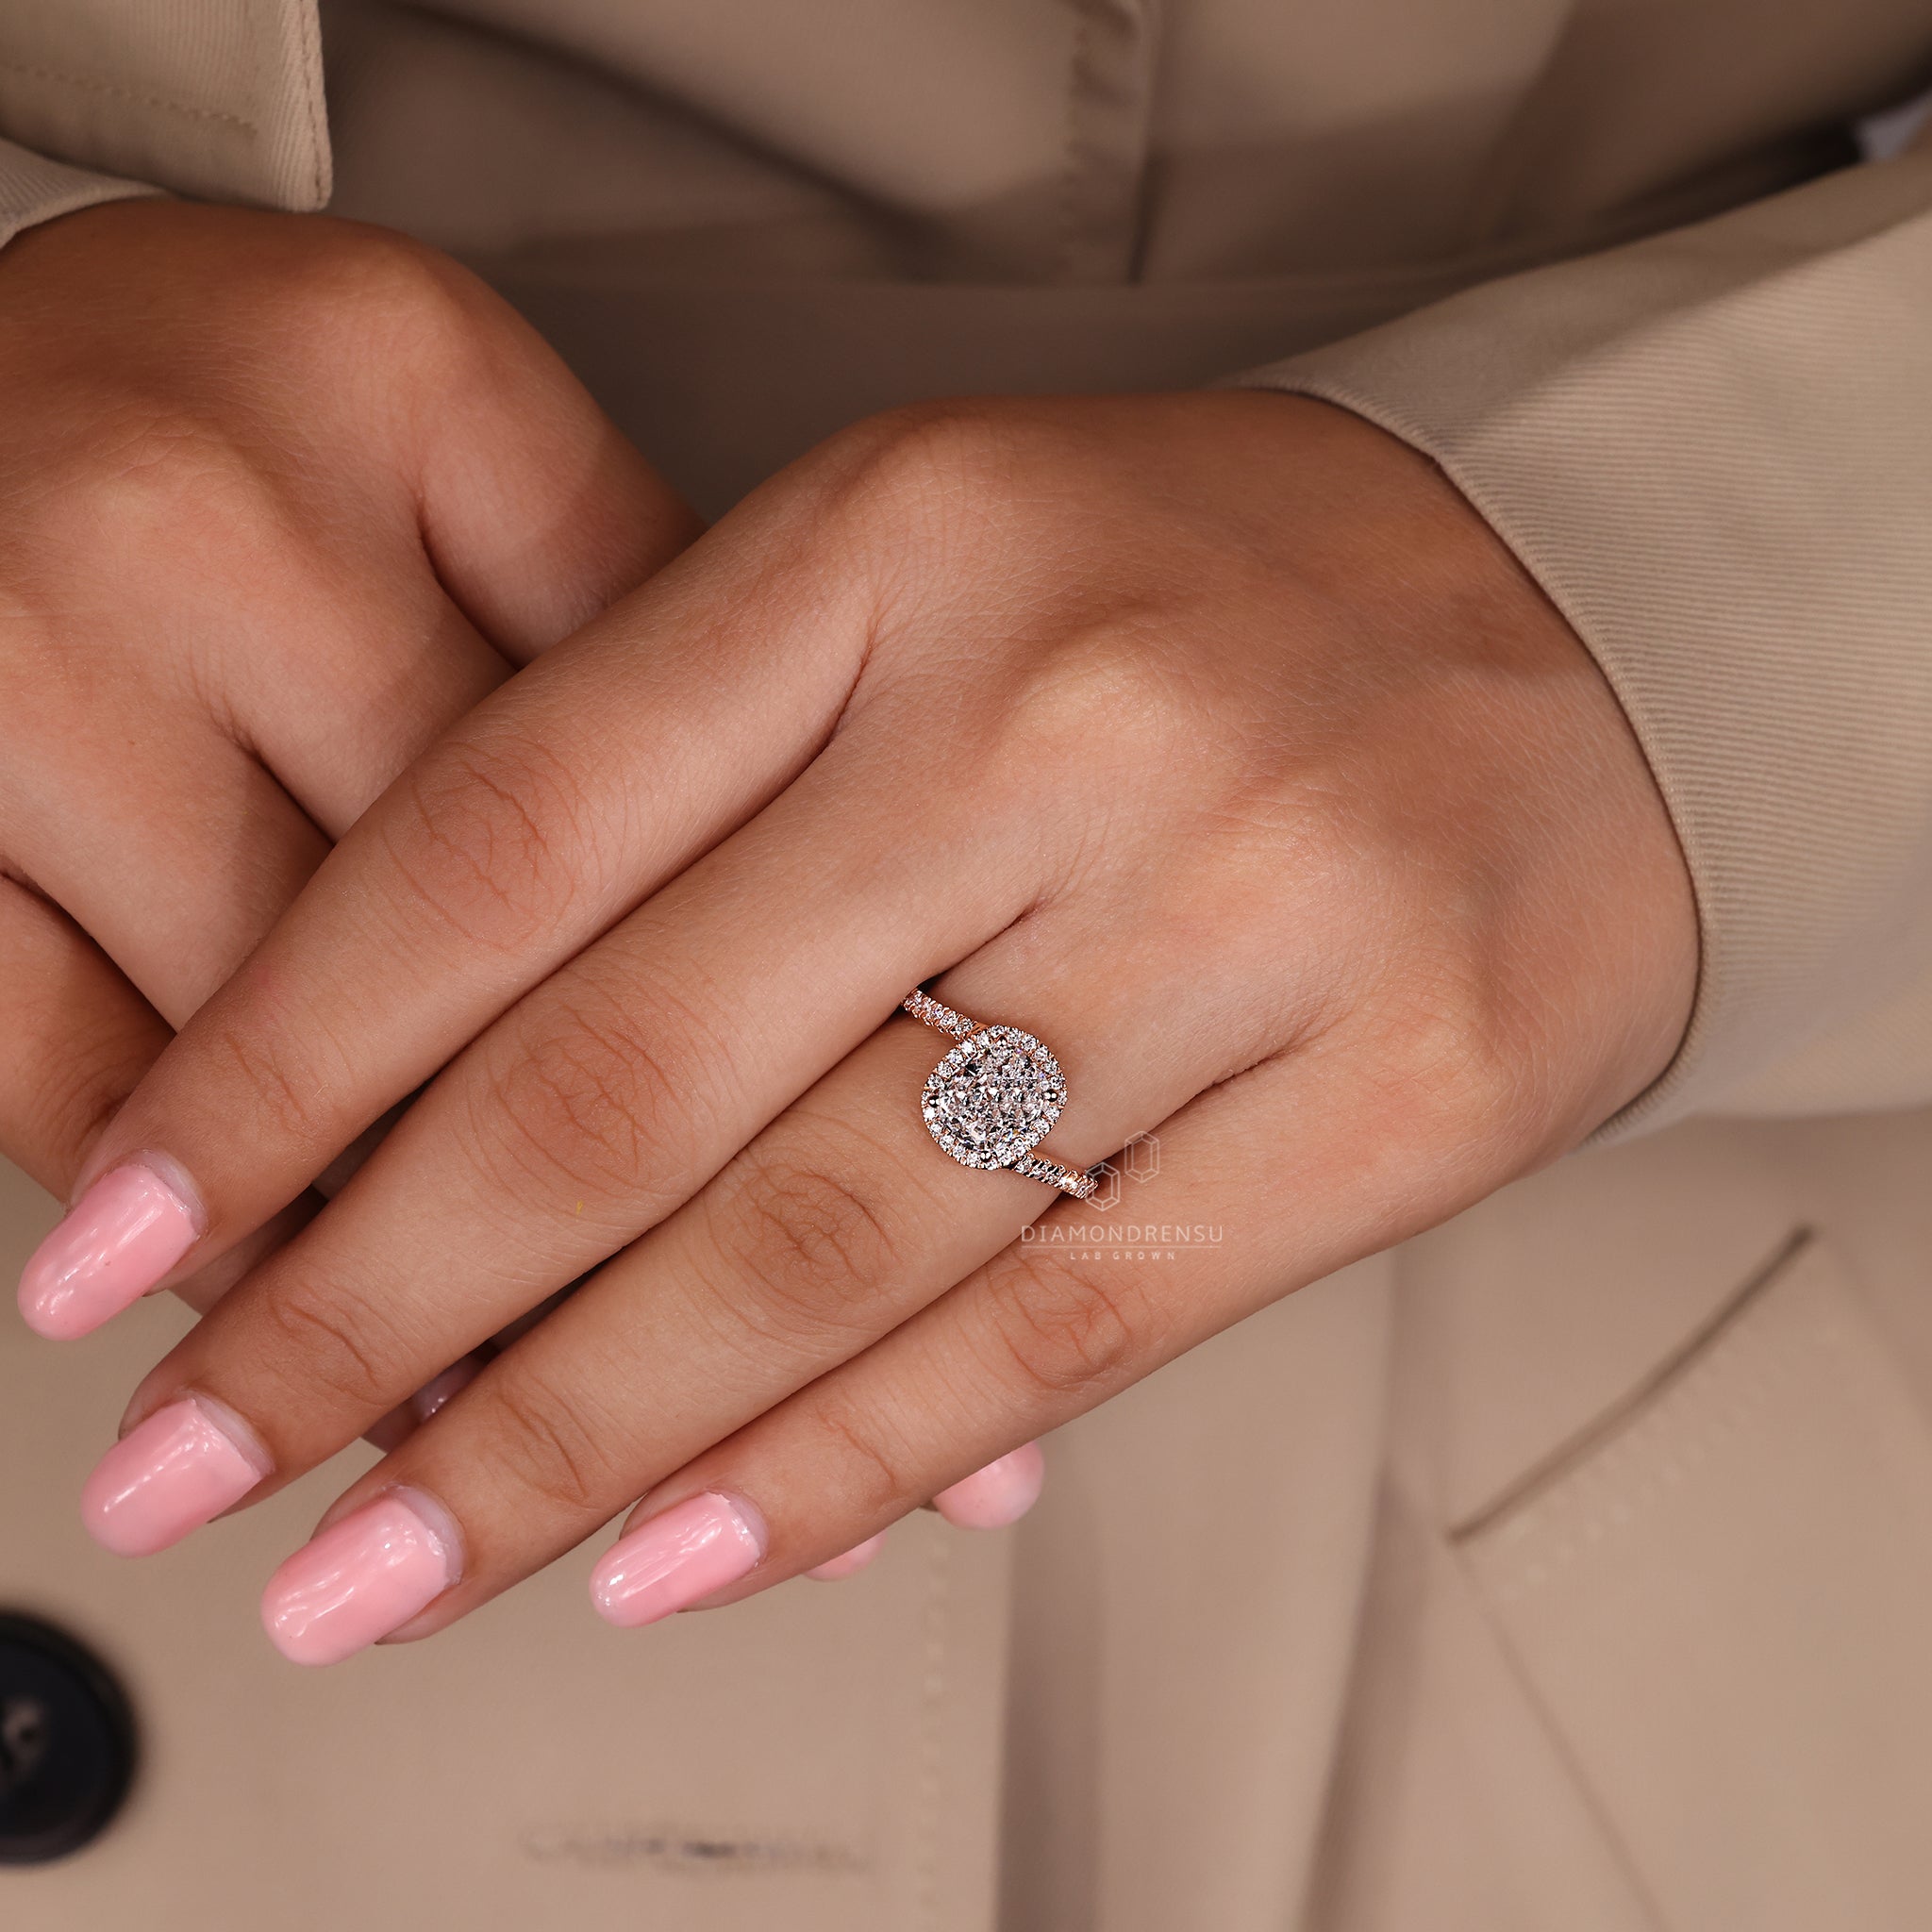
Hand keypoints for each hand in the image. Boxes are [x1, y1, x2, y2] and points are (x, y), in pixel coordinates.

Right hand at [0, 197, 695, 1318]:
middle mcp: (209, 517)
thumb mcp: (444, 445)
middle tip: (708, 1364)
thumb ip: (613, 645)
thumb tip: (806, 919)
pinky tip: (282, 1322)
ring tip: (504, 1422)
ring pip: (275, 1046)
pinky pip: (61, 1077)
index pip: (627, 760)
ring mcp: (22, 663)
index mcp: (412, 397)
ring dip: (400, 1259)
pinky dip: (194, 1229)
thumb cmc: (203, 411)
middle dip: (605, 1177)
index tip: (843, 1174)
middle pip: (472, 929)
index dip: (746, 987)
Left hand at [41, 394, 1694, 1657]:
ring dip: (567, 1439)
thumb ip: (698, 779)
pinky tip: (670, 1557)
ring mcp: (1236, 909)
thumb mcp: (929, 572)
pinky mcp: (1389, 1093)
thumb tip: (424, 1086)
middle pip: (626, 1076)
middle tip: (196, 1459)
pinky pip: (1055, 1329)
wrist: (1590, 618)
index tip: (125, 1238)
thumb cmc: (1211, 595)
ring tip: (389, 1562)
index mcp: (894, 542)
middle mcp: (1052, 717)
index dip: (279, 1068)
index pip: (503, 837)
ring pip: (821, 1241)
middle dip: (369, 1307)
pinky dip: (838, 1465)